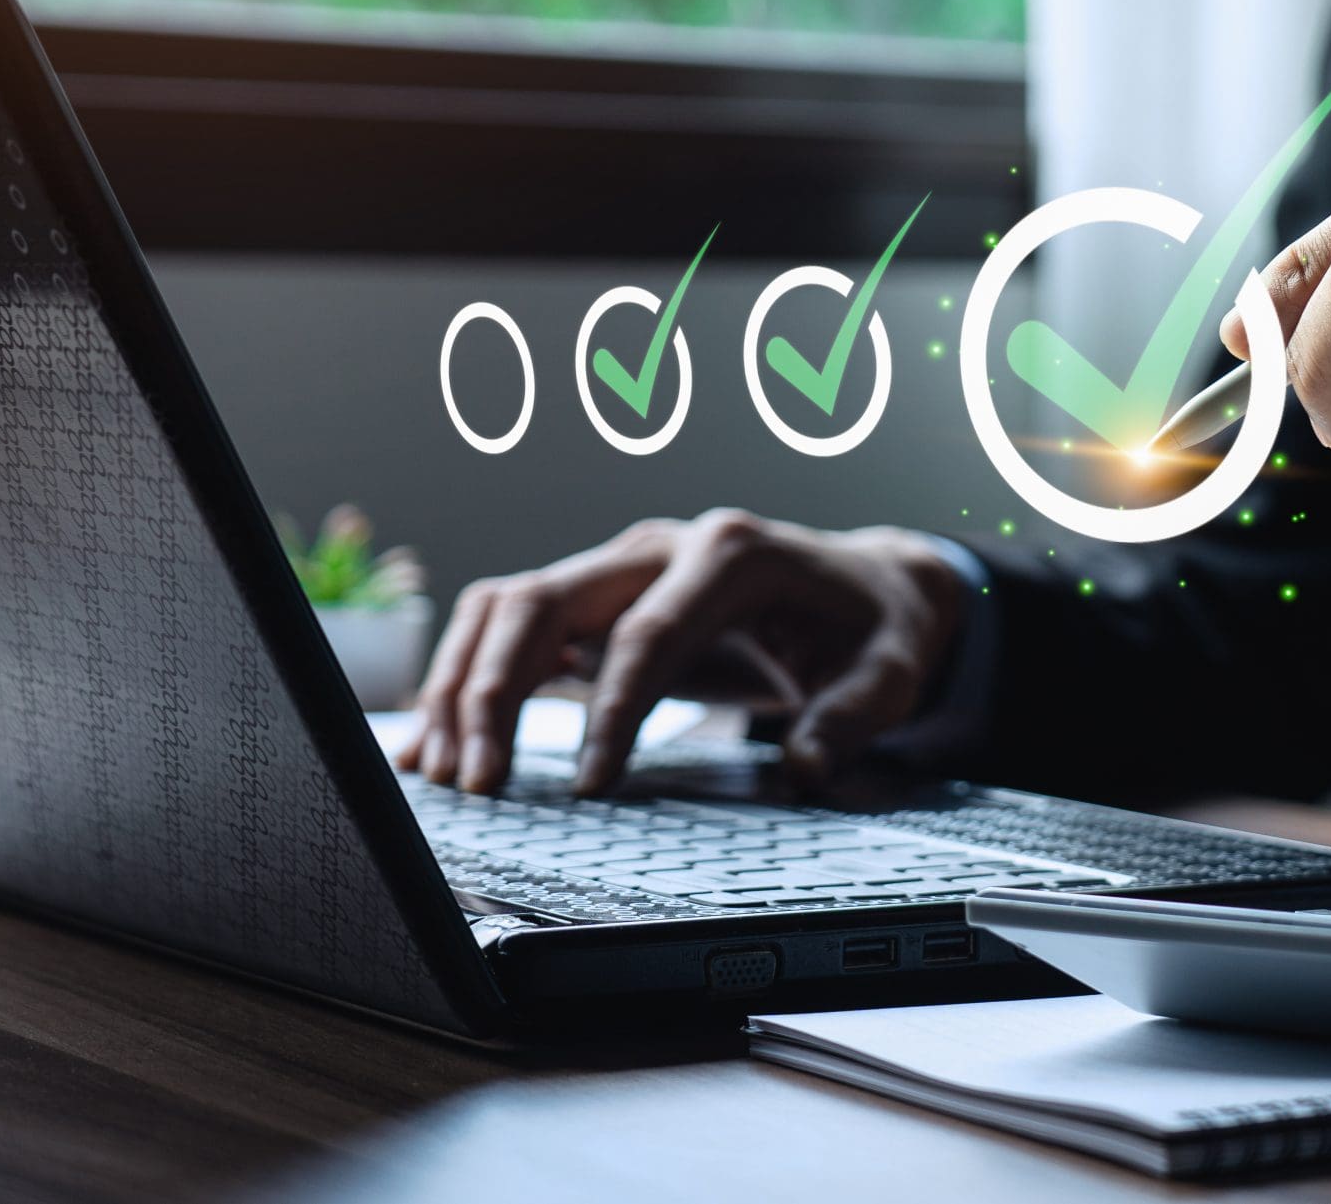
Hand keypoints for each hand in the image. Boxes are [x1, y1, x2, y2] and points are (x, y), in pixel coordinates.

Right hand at [394, 511, 963, 793]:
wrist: (869, 586)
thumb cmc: (875, 629)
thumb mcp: (889, 673)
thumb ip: (851, 717)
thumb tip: (804, 765)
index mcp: (730, 553)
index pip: (646, 631)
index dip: (610, 710)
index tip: (591, 786)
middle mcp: (661, 545)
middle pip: (546, 600)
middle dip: (498, 691)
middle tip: (483, 784)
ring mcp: (622, 566)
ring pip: (509, 605)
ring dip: (465, 682)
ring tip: (447, 772)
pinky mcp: (600, 598)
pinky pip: (513, 625)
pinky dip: (469, 676)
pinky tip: (441, 741)